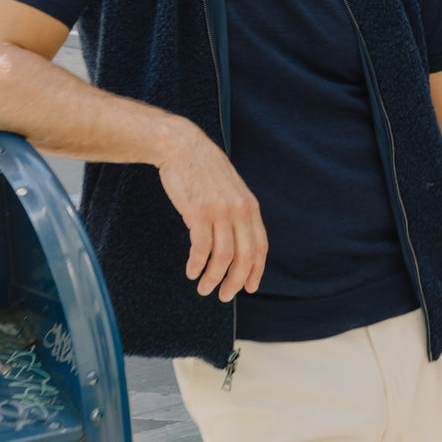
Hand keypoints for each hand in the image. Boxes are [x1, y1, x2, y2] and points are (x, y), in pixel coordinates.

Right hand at [155, 122, 267, 302]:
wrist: (181, 145)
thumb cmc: (202, 167)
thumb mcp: (230, 187)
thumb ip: (237, 210)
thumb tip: (238, 238)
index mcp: (250, 206)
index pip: (260, 247)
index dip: (256, 271)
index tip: (250, 288)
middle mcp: (239, 210)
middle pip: (245, 257)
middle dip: (236, 282)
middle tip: (224, 295)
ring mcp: (219, 211)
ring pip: (223, 257)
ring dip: (213, 279)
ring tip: (204, 288)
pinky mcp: (197, 212)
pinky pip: (201, 249)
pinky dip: (197, 266)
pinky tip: (191, 272)